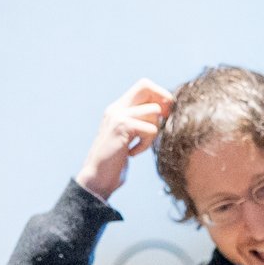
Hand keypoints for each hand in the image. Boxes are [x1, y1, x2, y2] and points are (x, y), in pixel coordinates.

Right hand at [76, 79, 174, 199]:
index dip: (159, 95)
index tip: (164, 115)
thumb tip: (166, 111)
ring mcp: (118, 116)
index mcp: (118, 108)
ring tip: (140, 145)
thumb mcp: (129, 137)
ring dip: (154, 132)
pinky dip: (146, 144)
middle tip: (164, 120)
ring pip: (154, 111)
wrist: (97, 178)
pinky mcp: (121, 127)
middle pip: (146, 86)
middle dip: (162, 101)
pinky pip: (151, 129)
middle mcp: (116, 108)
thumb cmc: (115, 162)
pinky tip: (132, 153)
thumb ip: (141, 122)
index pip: (143, 86)